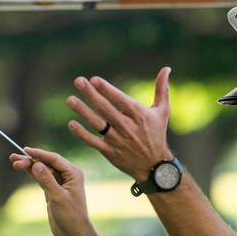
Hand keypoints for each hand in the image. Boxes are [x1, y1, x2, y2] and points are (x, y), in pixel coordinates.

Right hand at [9, 147, 95, 235]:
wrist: (73, 233)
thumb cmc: (70, 216)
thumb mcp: (58, 197)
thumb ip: (47, 180)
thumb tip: (36, 164)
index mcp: (74, 173)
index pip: (54, 159)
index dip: (39, 154)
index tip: (25, 150)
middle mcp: (68, 175)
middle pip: (47, 162)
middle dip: (31, 160)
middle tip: (14, 159)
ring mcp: (59, 182)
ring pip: (42, 169)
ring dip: (29, 165)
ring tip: (14, 161)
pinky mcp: (52, 189)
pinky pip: (40, 177)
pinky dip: (31, 173)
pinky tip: (22, 167)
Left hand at [65, 66, 172, 180]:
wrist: (154, 166)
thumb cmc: (157, 134)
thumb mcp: (163, 111)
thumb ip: (162, 89)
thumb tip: (166, 68)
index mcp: (139, 115)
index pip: (120, 100)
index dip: (107, 90)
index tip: (94, 80)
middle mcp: (127, 127)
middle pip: (106, 108)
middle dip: (91, 94)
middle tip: (78, 81)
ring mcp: (117, 140)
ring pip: (97, 124)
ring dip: (83, 111)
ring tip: (70, 100)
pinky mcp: (109, 152)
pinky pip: (93, 142)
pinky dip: (82, 134)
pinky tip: (71, 123)